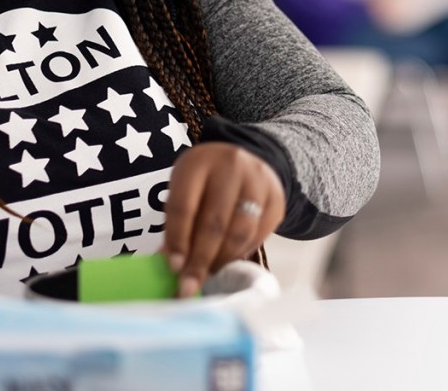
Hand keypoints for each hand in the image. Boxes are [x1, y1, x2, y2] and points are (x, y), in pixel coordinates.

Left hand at [163, 143, 284, 297]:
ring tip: (209, 272)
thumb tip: (171, 265)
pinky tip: (229, 259)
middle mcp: (230, 166)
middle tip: (189, 286)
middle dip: (200, 260)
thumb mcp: (184, 190)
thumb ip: (176, 224)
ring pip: (240, 231)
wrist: (244, 160)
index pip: (184, 206)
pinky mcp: (276, 197)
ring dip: (222, 259)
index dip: (178, 240)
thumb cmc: (204, 182)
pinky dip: (242, 253)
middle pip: (214, 222)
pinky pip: (259, 235)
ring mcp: (258, 180)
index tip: (174, 268)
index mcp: (197, 162)